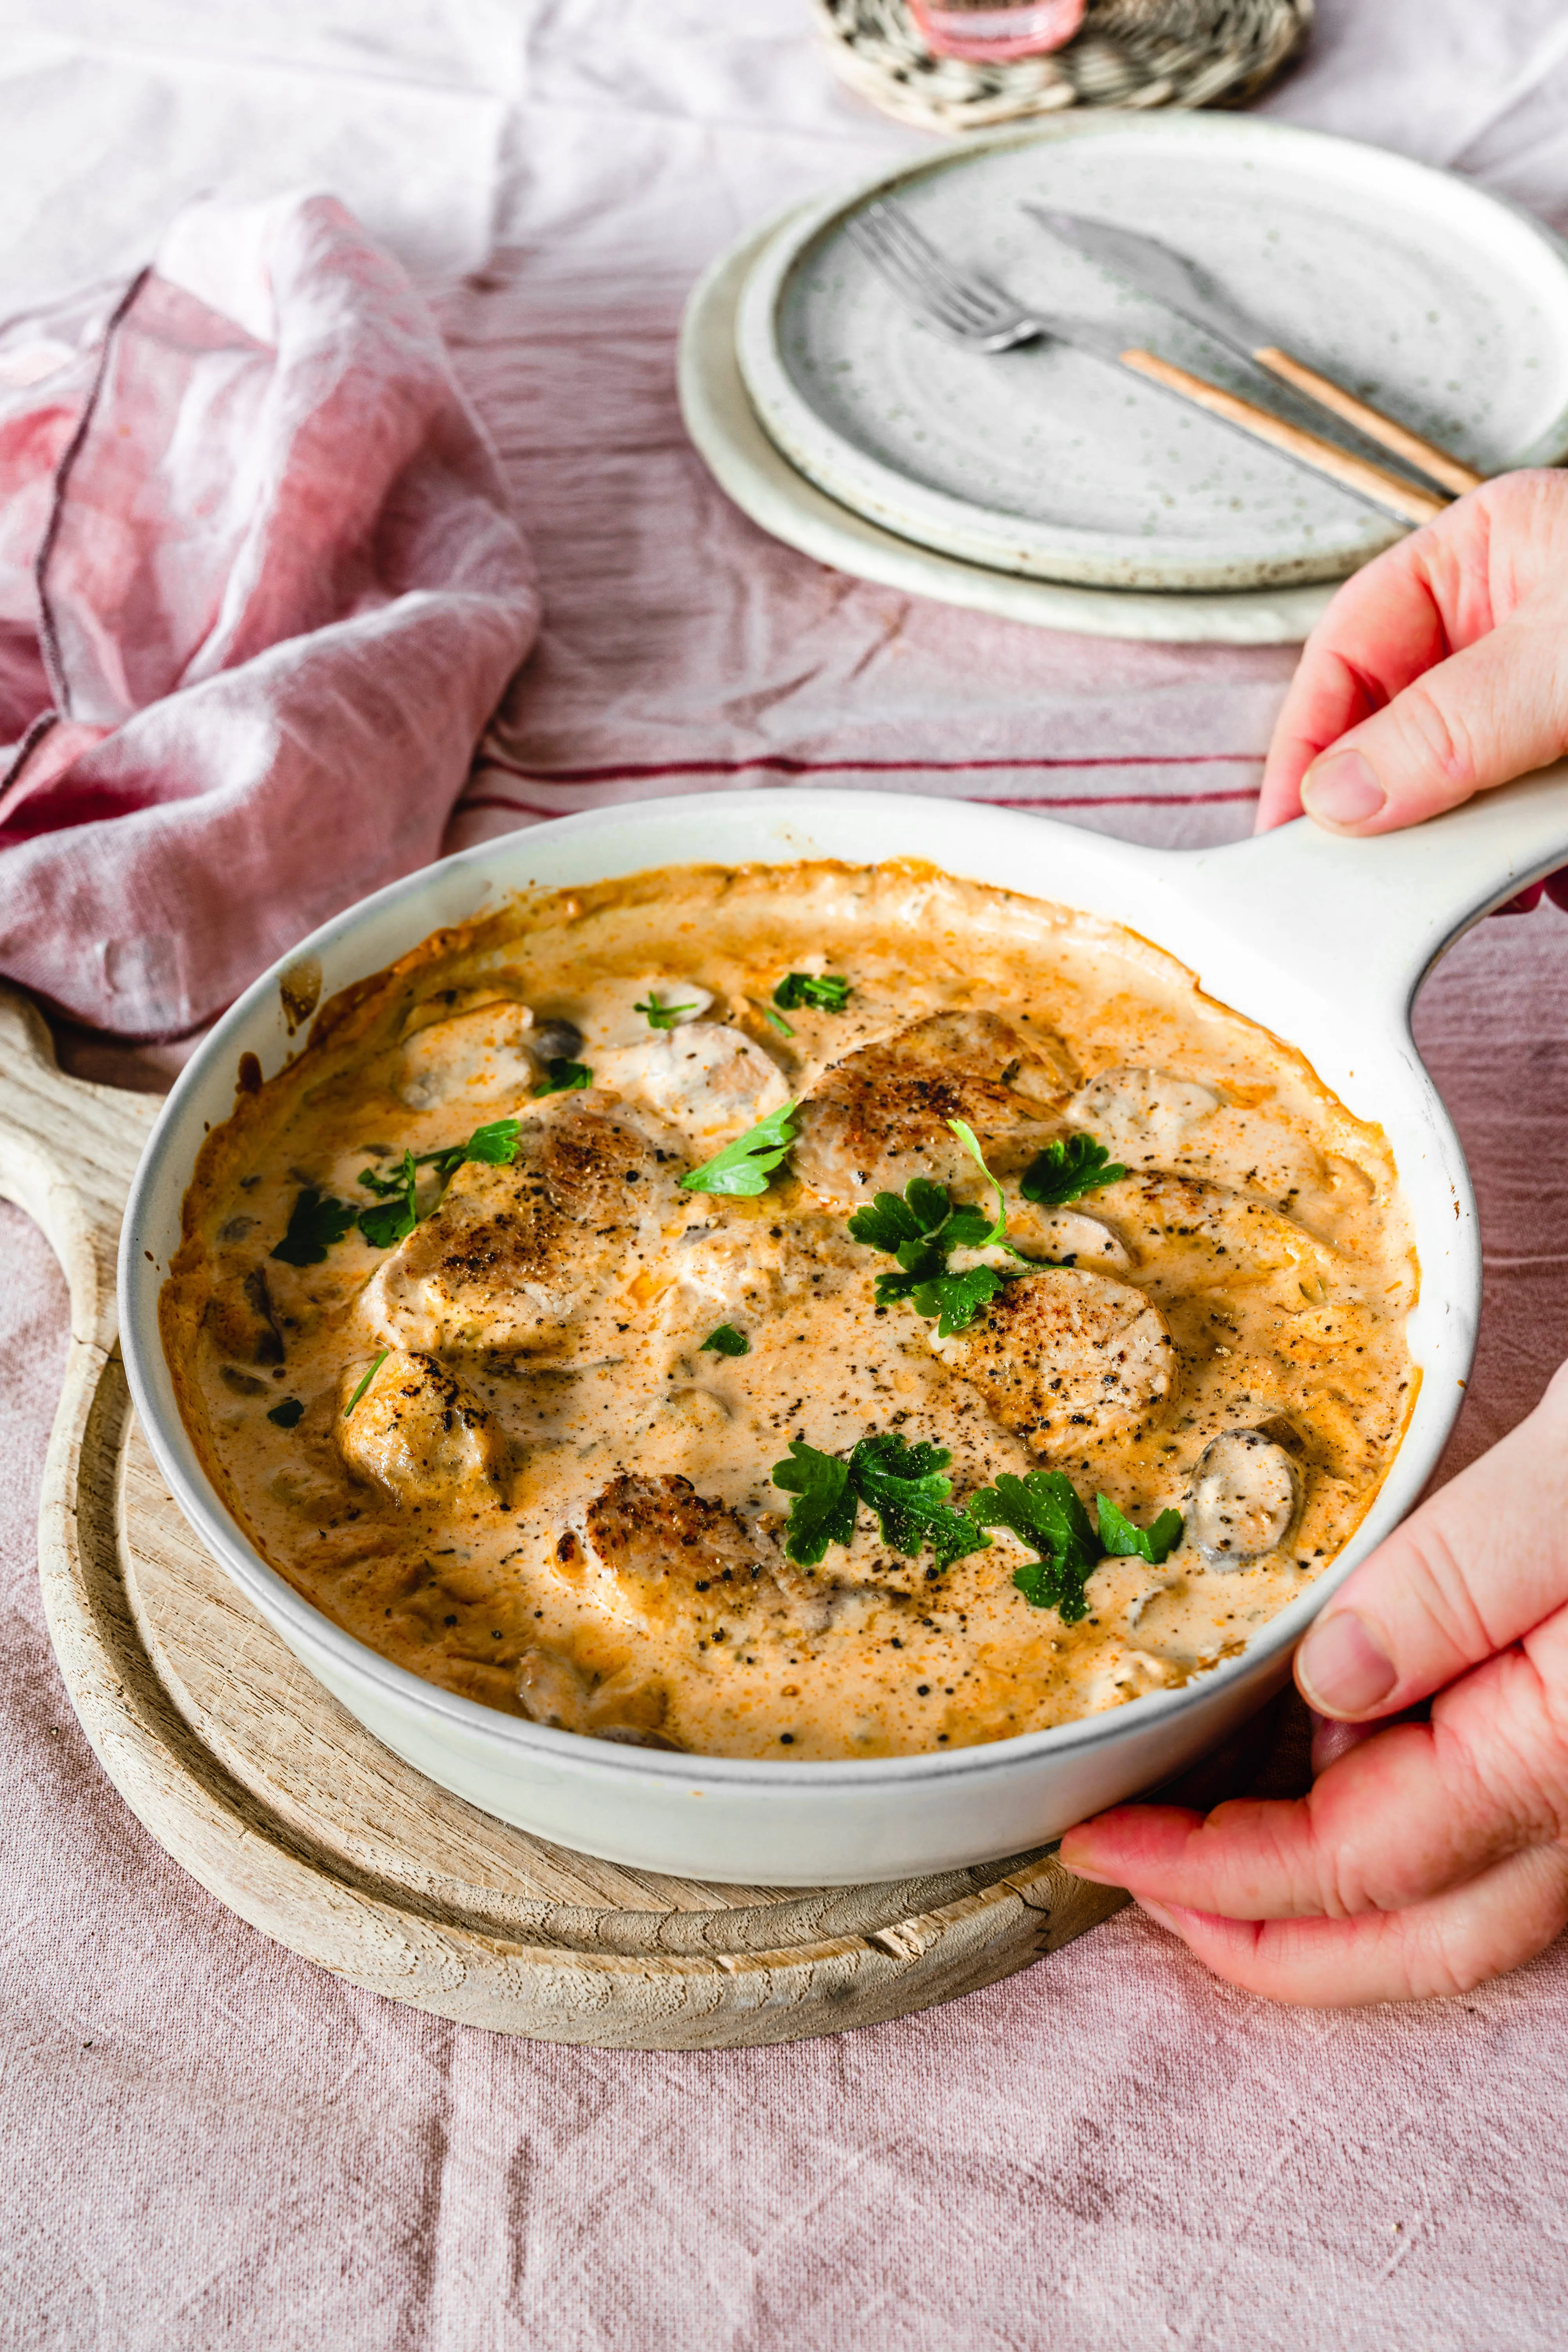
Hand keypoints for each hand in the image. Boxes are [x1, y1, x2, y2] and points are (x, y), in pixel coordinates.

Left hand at [1059, 1364, 1567, 2004]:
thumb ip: (1456, 1581)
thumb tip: (1329, 1681)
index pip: (1362, 1864)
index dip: (1216, 1872)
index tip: (1102, 1838)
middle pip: (1419, 1936)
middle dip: (1263, 1938)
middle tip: (1136, 1887)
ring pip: (1467, 1901)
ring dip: (1332, 1897)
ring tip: (1208, 1842)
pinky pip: (1507, 1831)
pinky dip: (1405, 1833)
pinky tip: (1336, 1767)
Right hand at [1255, 469, 1567, 879]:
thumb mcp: (1558, 663)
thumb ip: (1449, 726)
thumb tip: (1339, 796)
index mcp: (1485, 551)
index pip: (1348, 649)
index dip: (1309, 743)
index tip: (1290, 827)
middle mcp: (1509, 618)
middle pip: (1394, 726)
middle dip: (1393, 805)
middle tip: (1370, 875)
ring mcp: (1544, 692)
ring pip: (1461, 786)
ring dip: (1468, 846)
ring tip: (1487, 881)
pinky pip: (1522, 825)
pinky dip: (1526, 862)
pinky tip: (1551, 880)